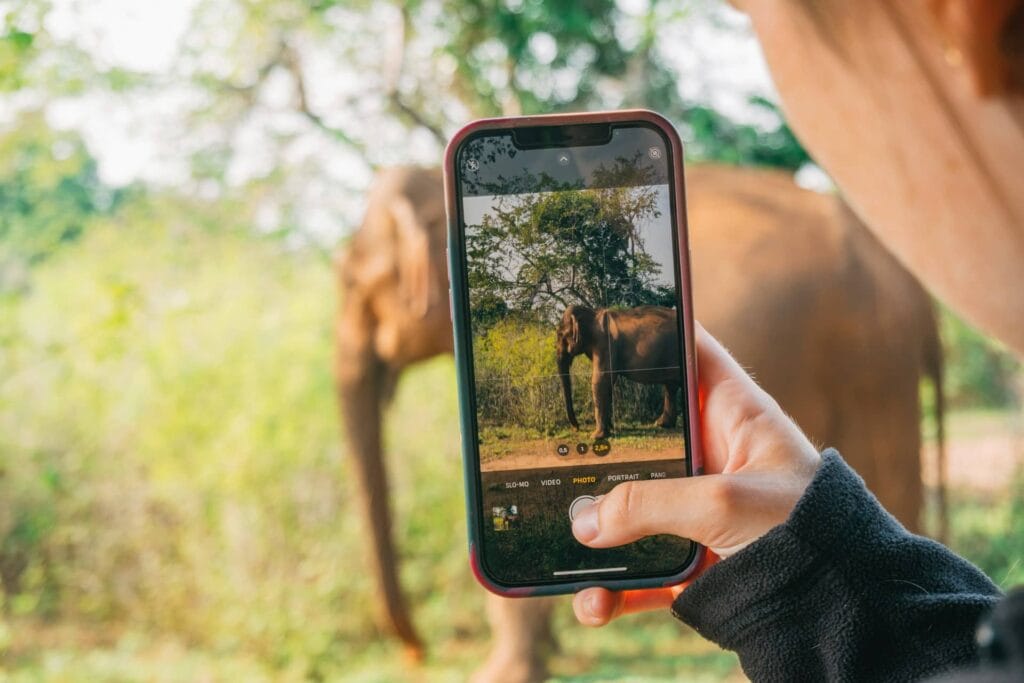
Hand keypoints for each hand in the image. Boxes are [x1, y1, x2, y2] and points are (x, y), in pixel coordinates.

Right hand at [571, 322, 820, 625]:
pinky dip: (614, 589)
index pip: (691, 354)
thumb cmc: (810, 532)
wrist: (846, 610)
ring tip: (567, 544)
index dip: (654, 331)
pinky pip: (641, 571)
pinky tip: (594, 602)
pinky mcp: (694, 562)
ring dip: (597, 532)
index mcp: (735, 416)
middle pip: (642, 435)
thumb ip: (650, 504)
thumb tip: (584, 521)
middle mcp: (712, 458)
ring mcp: (700, 511)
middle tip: (553, 438)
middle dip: (599, 444)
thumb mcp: (726, 501)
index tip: (607, 318)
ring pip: (632, 510)